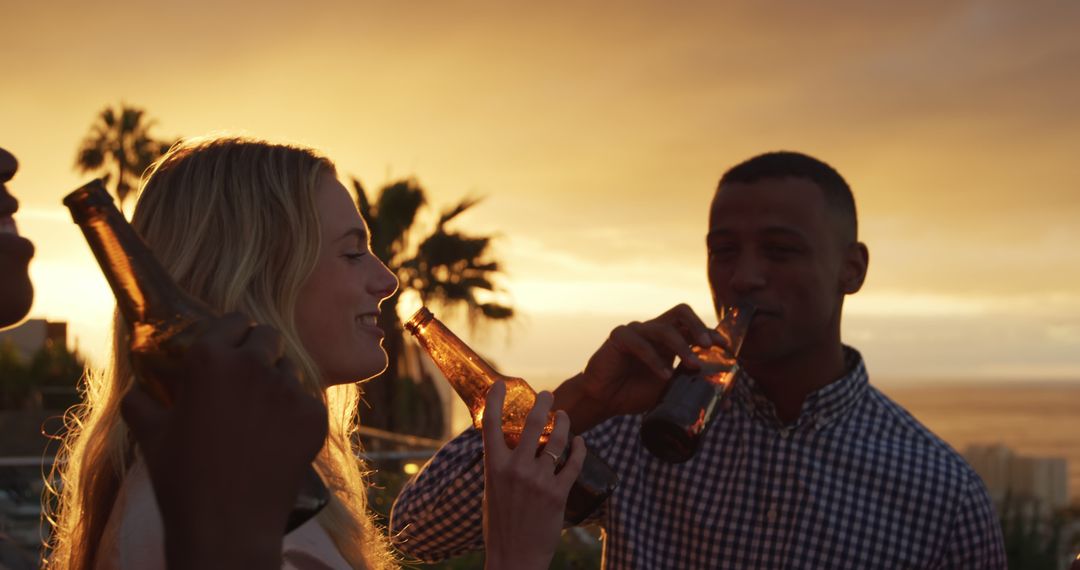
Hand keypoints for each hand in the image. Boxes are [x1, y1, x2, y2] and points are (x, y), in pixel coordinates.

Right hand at [120, 313, 328, 569]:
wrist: (228, 527)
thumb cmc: (183, 479)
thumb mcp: (149, 435)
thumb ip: (141, 401)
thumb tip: (138, 389)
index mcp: (210, 359)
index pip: (233, 320)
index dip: (232, 332)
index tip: (231, 344)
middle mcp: (254, 365)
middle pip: (268, 336)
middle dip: (259, 349)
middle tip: (247, 375)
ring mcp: (289, 390)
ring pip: (290, 368)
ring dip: (277, 381)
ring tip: (260, 412)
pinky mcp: (314, 415)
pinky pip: (307, 399)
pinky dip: (294, 412)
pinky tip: (277, 435)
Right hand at [482, 382, 585, 569]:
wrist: (514, 557)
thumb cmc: (500, 525)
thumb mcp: (492, 491)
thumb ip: (502, 467)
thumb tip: (510, 446)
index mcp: (494, 467)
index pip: (492, 425)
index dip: (495, 401)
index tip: (500, 384)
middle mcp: (516, 469)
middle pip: (531, 424)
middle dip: (542, 404)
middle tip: (547, 394)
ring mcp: (538, 480)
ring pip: (557, 440)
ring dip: (564, 423)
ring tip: (565, 416)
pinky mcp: (558, 493)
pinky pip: (573, 462)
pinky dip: (578, 448)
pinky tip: (580, 442)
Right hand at [557, 304, 721, 429]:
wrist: (603, 400)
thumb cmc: (635, 393)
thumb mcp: (669, 390)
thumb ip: (690, 388)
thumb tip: (726, 404)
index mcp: (667, 340)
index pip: (692, 327)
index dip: (711, 333)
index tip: (726, 347)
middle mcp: (654, 330)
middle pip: (681, 312)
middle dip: (699, 325)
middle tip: (709, 345)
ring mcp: (636, 331)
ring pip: (664, 329)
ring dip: (682, 347)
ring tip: (693, 365)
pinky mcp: (619, 337)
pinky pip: (640, 344)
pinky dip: (655, 360)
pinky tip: (664, 375)